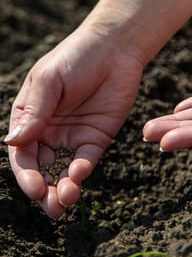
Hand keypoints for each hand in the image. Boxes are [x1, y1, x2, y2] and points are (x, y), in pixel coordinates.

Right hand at [5, 28, 142, 217]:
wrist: (114, 50)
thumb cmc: (76, 57)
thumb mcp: (49, 80)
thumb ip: (34, 111)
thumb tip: (12, 142)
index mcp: (30, 117)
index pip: (21, 153)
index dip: (26, 174)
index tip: (35, 188)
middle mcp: (49, 131)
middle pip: (41, 168)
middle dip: (45, 190)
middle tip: (52, 206)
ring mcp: (72, 136)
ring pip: (63, 169)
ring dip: (64, 187)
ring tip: (67, 199)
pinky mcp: (96, 137)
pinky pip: (87, 158)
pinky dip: (83, 169)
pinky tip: (81, 172)